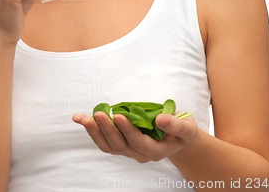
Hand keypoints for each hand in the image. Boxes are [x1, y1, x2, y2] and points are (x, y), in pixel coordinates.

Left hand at [72, 111, 197, 162]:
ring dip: (95, 132)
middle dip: (108, 129)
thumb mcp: (186, 127)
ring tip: (83, 118)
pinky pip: (105, 141)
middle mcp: (140, 154)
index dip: (128, 130)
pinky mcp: (122, 144)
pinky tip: (82, 119)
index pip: (139, 143)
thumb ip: (175, 125)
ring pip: (109, 146)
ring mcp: (130, 150)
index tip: (119, 115)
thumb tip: (160, 119)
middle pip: (120, 146)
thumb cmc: (182, 131)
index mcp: (156, 150)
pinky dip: (93, 131)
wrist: (178, 140)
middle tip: (99, 113)